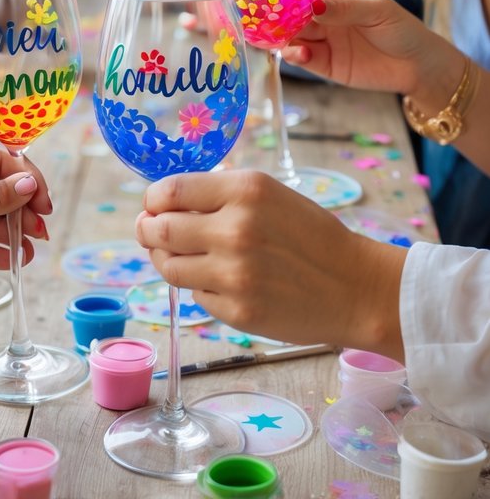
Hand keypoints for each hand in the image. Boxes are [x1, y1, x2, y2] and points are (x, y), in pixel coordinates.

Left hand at [135, 169, 405, 355]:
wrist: (355, 287)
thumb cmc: (311, 235)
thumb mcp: (269, 195)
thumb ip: (220, 195)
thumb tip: (166, 203)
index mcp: (245, 190)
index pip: (170, 191)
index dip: (153, 199)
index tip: (152, 205)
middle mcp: (235, 229)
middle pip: (160, 229)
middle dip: (147, 229)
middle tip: (148, 230)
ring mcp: (234, 274)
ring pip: (170, 266)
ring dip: (165, 259)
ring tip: (175, 255)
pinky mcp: (237, 312)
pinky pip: (196, 295)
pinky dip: (200, 287)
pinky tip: (219, 280)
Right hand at [282, 0, 462, 100]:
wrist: (421, 67)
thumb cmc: (403, 29)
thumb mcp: (378, 11)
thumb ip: (345, 9)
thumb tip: (313, 6)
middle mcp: (324, 17)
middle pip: (292, 13)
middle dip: (277, 14)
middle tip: (262, 16)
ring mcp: (324, 41)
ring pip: (293, 35)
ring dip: (282, 35)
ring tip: (278, 37)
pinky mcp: (326, 65)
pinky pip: (303, 58)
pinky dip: (295, 55)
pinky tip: (299, 53)